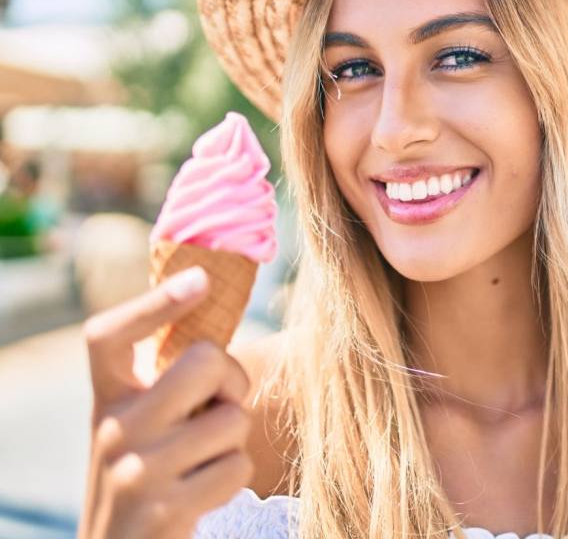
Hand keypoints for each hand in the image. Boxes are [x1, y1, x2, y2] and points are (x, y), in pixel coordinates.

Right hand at [77, 266, 253, 538]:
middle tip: (219, 403)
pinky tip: (202, 490)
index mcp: (107, 397)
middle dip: (232, 380)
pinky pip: (237, 467)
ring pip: (233, 419)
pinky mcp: (165, 511)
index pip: (109, 335)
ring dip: (233, 438)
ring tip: (202, 457)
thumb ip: (167, 379)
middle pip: (206, 362)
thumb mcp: (140, 420)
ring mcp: (137, 472)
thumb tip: (215, 302)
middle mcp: (113, 429)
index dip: (154, 304)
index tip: (200, 279)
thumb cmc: (148, 468)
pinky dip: (232, 476)